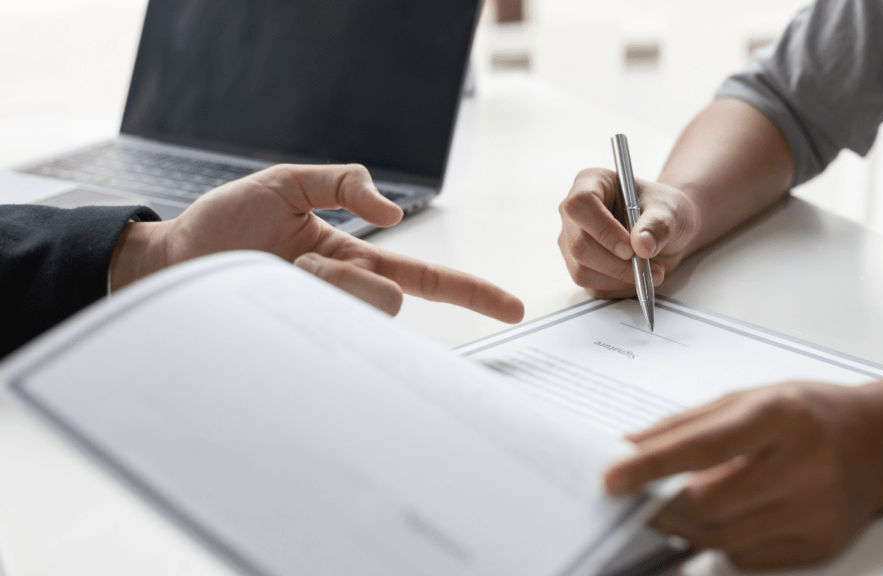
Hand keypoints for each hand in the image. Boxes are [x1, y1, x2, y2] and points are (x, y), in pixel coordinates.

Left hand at [111, 163, 524, 321]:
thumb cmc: (224, 224)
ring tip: (275, 275)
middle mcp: (344, 297)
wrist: (167, 261)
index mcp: (353, 262)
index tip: (512, 308)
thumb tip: (395, 212)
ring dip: (318, 283)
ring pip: (358, 312)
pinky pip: (325, 328)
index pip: (425, 280)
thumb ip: (343, 181)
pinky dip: (300, 297)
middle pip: (388, 300)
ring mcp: (322, 322)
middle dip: (349, 279)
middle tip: (298, 266)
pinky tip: (268, 295)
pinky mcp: (299, 342)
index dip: (471, 293)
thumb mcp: (287, 183)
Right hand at [557, 168, 701, 297]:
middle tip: (647, 265)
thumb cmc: (663, 210)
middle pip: (579, 244)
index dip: (603, 229)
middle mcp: (574, 214)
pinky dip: (619, 286)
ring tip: (650, 270)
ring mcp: (572, 241)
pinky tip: (637, 275)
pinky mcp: (579, 266)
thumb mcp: (670, 211)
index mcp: (590, 183)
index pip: (580, 205)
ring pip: (582, 270)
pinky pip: (592, 286)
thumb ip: (657, 225)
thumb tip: (641, 245)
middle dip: (616, 263)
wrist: (665, 230)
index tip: (630, 248)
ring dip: (620, 277)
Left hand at [604, 382, 882, 568]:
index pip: (705, 445)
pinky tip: (719, 516)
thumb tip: (628, 448)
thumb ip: (685, 425)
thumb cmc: (807, 413)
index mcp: (781, 416)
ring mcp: (814, 510)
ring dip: (681, 524)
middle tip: (634, 497)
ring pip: (721, 536)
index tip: (611, 479)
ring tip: (669, 504)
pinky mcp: (817, 544)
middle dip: (660, 503)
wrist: (881, 443)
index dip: (653, 466)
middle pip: (708, 502)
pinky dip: (718, 539)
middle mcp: (803, 464)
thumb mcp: (747, 399)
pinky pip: (745, 555)